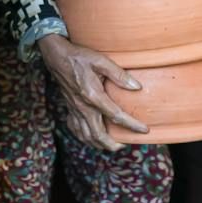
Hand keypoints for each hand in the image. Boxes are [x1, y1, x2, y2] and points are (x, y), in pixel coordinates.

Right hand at [36, 34, 146, 151]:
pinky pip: (76, 129)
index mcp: (93, 96)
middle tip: (124, 145)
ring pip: (86, 136)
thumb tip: (136, 87)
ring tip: (110, 145)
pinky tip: (91, 136)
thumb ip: (119, 75)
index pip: (116, 116)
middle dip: (112, 145)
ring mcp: (75, 110)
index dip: (132, 125)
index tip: (144, 130)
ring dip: (98, 144)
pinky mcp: (70, 109)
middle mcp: (83, 107)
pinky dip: (84, 137)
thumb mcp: (101, 61)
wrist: (57, 57)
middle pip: (98, 135)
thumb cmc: (80, 57)